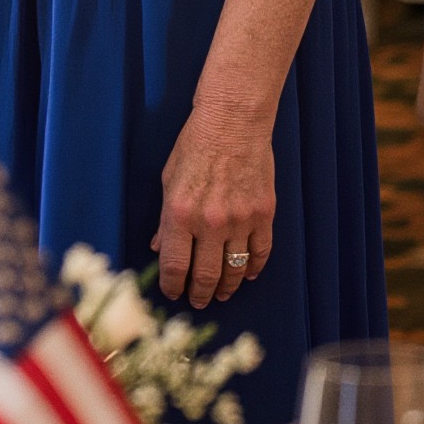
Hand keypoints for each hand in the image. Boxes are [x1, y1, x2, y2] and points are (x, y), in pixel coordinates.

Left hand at [153, 103, 274, 308]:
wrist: (232, 123)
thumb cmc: (194, 146)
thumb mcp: (168, 179)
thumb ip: (166, 219)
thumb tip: (160, 248)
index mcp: (180, 213)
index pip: (175, 265)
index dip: (173, 285)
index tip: (172, 293)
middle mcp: (210, 223)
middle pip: (206, 275)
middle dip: (200, 293)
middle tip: (198, 301)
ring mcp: (240, 221)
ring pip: (235, 270)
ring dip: (227, 287)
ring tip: (221, 294)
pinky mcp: (263, 215)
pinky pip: (261, 253)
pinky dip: (254, 269)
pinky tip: (248, 274)